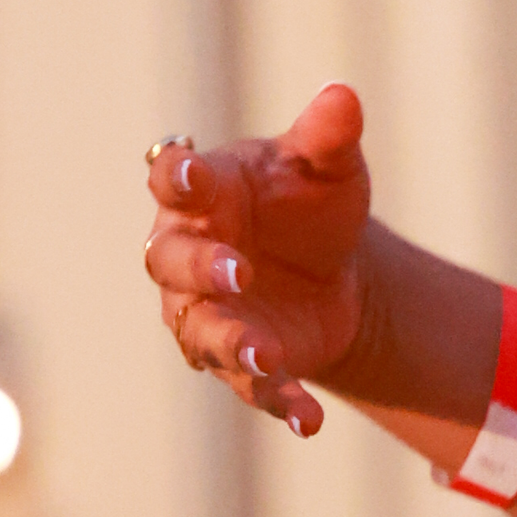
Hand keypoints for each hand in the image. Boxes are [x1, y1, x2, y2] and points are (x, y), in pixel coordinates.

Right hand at [141, 84, 373, 435]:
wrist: (336, 266)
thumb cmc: (309, 201)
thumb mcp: (328, 165)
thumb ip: (327, 135)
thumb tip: (343, 96)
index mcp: (203, 193)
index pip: (172, 180)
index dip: (177, 178)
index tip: (191, 176)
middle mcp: (189, 255)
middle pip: (172, 262)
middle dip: (201, 268)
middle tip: (237, 270)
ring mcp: (210, 313)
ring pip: (202, 332)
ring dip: (230, 343)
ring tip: (265, 356)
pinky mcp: (243, 360)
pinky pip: (252, 389)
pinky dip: (280, 403)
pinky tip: (310, 420)